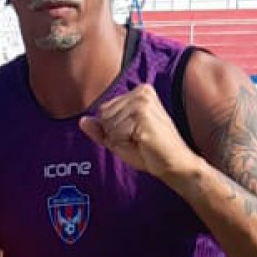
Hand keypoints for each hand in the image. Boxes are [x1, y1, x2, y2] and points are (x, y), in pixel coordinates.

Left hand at [78, 85, 192, 179]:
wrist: (174, 164)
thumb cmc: (149, 152)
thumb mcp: (120, 139)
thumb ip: (101, 130)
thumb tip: (82, 121)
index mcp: (139, 92)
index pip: (104, 110)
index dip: (113, 129)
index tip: (134, 134)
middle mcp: (141, 92)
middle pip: (104, 115)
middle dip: (115, 134)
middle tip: (138, 140)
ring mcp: (143, 102)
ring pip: (109, 124)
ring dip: (121, 139)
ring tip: (141, 141)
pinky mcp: (143, 115)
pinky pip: (116, 133)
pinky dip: (124, 143)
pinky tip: (143, 142)